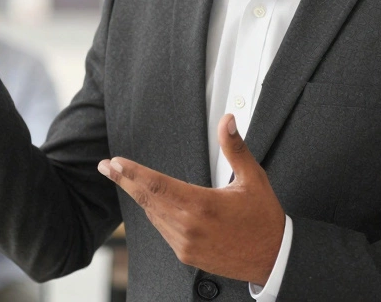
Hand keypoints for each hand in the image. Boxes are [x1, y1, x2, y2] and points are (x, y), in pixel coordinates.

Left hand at [98, 115, 284, 285]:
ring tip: (126, 179)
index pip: (157, 185)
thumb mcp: (253, 179)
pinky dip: (155, 214)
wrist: (274, 258)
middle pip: (148, 199)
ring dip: (140, 197)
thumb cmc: (264, 219)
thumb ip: (235, 148)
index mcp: (202, 205)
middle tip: (106, 167)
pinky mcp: (186, 255)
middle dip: (124, 181)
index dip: (132, 173)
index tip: (114, 163)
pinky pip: (163, 230)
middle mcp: (189, 227)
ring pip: (153, 215)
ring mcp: (186, 244)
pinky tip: (152, 203)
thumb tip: (228, 121)